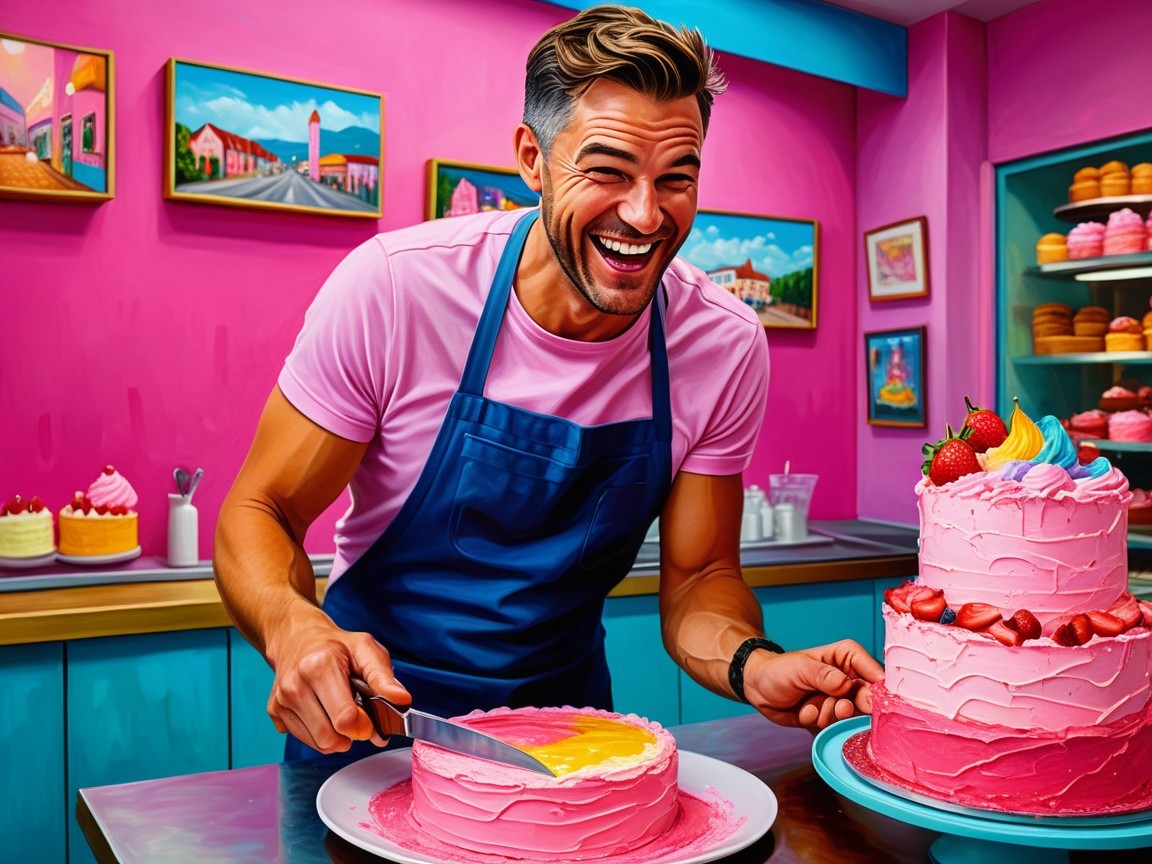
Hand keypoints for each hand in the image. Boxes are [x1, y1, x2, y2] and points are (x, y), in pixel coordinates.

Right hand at [264, 609, 410, 752]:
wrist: (297, 638)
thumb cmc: (336, 645)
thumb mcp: (366, 649)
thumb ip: (384, 677)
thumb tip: (402, 700)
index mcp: (318, 666)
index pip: (345, 719)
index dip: (364, 725)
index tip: (370, 717)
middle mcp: (294, 685)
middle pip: (330, 737)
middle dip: (350, 734)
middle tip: (357, 715)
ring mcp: (281, 700)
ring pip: (317, 743)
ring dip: (336, 736)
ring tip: (340, 711)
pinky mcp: (274, 712)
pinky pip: (305, 740)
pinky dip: (320, 734)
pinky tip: (324, 712)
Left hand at [741, 639, 882, 729]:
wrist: (758, 688)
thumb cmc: (778, 670)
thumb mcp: (800, 668)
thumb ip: (824, 676)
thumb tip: (847, 685)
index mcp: (846, 658)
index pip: (872, 670)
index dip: (877, 686)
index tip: (873, 701)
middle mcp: (848, 679)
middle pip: (868, 698)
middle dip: (851, 706)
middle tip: (840, 708)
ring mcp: (840, 700)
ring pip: (850, 715)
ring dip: (830, 715)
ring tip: (812, 708)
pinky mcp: (831, 718)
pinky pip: (834, 727)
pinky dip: (818, 722)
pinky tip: (804, 712)